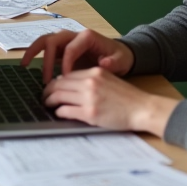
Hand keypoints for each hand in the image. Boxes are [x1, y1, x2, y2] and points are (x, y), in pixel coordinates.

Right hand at [20, 26, 134, 83]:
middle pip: (52, 40)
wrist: (120, 55)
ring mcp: (66, 41)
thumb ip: (113, 62)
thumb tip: (103, 63)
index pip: (70, 48)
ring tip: (24, 65)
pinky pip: (46, 50)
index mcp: (87, 36)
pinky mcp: (62, 49)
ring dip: (33, 51)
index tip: (66, 80)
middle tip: (46, 79)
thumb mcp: (121, 60)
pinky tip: (28, 65)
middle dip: (46, 59)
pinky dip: (36, 55)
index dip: (66, 64)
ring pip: (45, 41)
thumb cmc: (120, 57)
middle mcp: (73, 35)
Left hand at [43, 68, 176, 135]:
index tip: (51, 87)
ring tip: (47, 104)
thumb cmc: (127, 97)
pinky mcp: (90, 113)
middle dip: (48, 90)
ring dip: (49, 101)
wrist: (142, 108)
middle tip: (44, 96)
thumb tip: (69, 83)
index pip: (66, 74)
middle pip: (59, 84)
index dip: (55, 81)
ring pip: (59, 96)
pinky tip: (58, 113)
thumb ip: (90, 79)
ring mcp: (89, 98)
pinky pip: (66, 110)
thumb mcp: (108, 80)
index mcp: (94, 72)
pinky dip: (59, 111)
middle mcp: (90, 82)